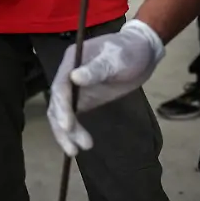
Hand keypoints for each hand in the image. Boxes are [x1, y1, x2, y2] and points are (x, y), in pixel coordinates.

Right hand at [46, 19, 164, 156]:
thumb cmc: (129, 50)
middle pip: (57, 102)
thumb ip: (97, 69)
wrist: (142, 51)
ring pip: (62, 113)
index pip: (60, 86)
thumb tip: (75, 78)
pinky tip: (81, 143)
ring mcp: (75, 88)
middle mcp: (69, 74)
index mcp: (73, 60)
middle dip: (62, 125)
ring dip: (67, 132)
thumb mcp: (116, 58)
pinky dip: (74, 131)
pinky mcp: (84, 99)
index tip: (68, 125)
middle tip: (74, 147)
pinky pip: (73, 116)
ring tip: (77, 150)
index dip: (62, 106)